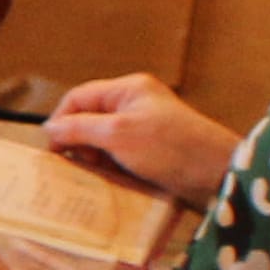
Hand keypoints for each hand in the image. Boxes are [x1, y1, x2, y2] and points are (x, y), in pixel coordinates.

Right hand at [49, 73, 240, 207]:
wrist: (220, 175)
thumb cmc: (172, 148)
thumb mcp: (118, 134)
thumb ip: (78, 128)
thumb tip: (49, 129)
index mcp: (129, 89)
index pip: (78, 98)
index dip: (61, 121)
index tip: (55, 150)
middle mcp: (136, 103)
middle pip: (89, 118)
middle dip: (79, 142)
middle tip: (81, 166)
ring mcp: (146, 127)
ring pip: (103, 139)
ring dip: (96, 158)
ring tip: (100, 175)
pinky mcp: (154, 150)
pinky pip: (120, 154)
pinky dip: (112, 167)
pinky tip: (115, 180)